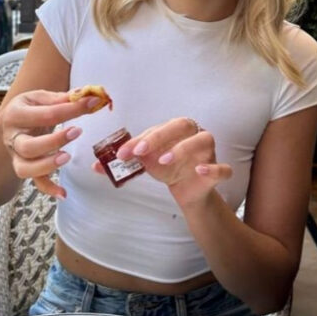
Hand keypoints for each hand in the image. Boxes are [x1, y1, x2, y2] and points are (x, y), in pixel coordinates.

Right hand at [1, 89, 101, 198]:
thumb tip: (87, 95)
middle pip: (28, 146)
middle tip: (77, 131)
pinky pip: (35, 182)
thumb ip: (61, 98)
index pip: (45, 114)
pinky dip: (48, 189)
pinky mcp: (25, 167)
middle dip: (53, 141)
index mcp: (15, 114)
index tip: (93, 103)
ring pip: (25, 168)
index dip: (72, 109)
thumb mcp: (40, 97)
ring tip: (67, 157)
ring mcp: (16, 155)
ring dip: (47, 165)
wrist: (13, 120)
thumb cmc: (30, 107)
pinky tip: (64, 193)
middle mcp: (12, 137)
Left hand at [93, 117, 232, 206]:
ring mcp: (208, 151)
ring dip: (184, 148)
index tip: (123, 152)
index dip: (141, 139)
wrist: (186, 190)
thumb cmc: (166, 168)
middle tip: (141, 152)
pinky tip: (199, 170)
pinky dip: (213, 168)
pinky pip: (222, 167)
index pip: (158, 128)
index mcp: (175, 129)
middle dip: (160, 136)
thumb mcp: (144, 164)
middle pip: (181, 125)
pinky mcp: (218, 170)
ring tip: (165, 161)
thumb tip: (94, 166)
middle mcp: (193, 134)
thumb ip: (123, 163)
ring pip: (203, 140)